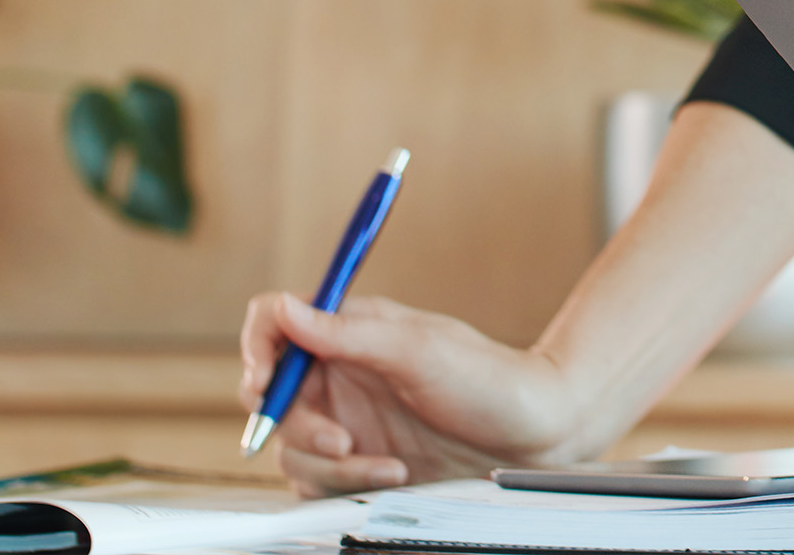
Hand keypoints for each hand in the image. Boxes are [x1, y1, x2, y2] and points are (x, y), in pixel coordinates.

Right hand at [239, 293, 580, 495]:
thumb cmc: (488, 380)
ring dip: (331, 463)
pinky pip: (319, 482)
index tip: (263, 380)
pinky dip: (347, 484)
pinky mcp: (360, 463)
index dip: (258, 348)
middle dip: (297, 424)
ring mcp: (348, 419)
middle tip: (339, 440)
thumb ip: (345, 332)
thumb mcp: (417, 349)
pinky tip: (394, 475)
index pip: (274, 325)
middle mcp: (341, 373)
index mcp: (349, 331)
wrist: (535, 436)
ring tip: (387, 464)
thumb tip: (285, 308)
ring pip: (292, 447)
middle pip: (271, 395)